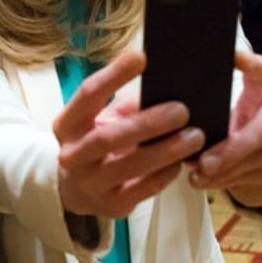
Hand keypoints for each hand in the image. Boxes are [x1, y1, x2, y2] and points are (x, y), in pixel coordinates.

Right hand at [53, 51, 205, 218]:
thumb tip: (164, 87)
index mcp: (66, 125)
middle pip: (108, 137)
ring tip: (195, 136)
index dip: (114, 75)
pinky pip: (143, 189)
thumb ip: (124, 106)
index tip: (141, 57)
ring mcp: (90, 183)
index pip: (87, 95)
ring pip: (129, 166)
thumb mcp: (98, 120)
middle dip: (147, 123)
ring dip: (166, 150)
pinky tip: (182, 161)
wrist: (77, 189)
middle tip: (182, 110)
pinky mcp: (111, 205)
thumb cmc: (95, 143)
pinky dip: (165, 173)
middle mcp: (72, 155)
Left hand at [188, 51, 261, 206]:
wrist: (250, 165)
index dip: (250, 64)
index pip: (260, 71)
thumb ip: (192, 111)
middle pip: (261, 128)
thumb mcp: (209, 117)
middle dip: (231, 149)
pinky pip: (258, 175)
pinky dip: (228, 180)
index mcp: (258, 91)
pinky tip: (208, 181)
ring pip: (260, 156)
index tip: (233, 58)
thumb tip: (151, 113)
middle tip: (203, 163)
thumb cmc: (221, 131)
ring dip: (226, 170)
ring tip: (198, 175)